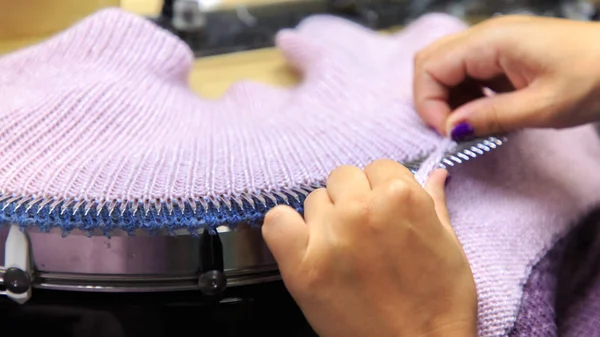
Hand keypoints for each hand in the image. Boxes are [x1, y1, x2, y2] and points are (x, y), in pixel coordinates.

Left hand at [262, 160, 476, 336]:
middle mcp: (362, 209)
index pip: (377, 168)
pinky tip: (304, 245)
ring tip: (343, 251)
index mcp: (402, 197)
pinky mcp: (301, 266)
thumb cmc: (440, 304)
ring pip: (314, 200)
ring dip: (326, 219)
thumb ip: (434, 202)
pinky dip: (286, 228)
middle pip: (342, 178)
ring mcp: (329, 236)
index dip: (381, 191)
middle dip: (353, 200)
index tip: (383, 213)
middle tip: (364, 234)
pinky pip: (276, 221)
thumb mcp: (450, 247)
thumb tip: (434, 173)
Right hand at [413, 15, 599, 139]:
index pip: (430, 66)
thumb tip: (451, 129)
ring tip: (471, 124)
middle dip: (430, 98)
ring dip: (447, 98)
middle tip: (451, 129)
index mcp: (490, 41)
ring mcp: (493, 43)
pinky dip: (464, 95)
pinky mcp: (502, 54)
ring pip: (445, 67)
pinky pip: (466, 71)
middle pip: (430, 61)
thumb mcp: (543, 106)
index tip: (448, 133)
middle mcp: (485, 36)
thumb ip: (491, 117)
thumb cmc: (595, 78)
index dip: (429, 103)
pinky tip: (483, 113)